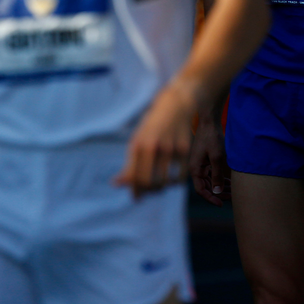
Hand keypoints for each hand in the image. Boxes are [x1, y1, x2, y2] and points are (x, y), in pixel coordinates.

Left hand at [115, 82, 196, 196]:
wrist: (177, 106)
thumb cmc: (153, 126)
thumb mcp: (138, 141)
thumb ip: (129, 164)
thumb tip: (116, 184)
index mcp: (139, 145)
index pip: (135, 177)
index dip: (135, 191)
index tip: (136, 197)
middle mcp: (154, 146)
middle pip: (150, 182)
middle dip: (149, 191)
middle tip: (149, 191)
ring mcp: (171, 148)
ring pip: (166, 182)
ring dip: (163, 188)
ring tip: (160, 185)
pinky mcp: (186, 150)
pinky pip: (181, 176)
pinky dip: (176, 182)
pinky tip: (173, 178)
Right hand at [189, 114, 230, 206]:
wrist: (209, 122)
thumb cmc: (212, 138)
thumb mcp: (216, 157)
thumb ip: (217, 175)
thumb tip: (217, 191)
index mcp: (195, 169)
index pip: (201, 190)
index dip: (210, 198)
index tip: (221, 204)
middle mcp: (196, 169)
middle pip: (206, 187)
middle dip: (218, 193)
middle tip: (231, 198)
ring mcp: (201, 164)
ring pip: (210, 181)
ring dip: (220, 187)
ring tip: (232, 191)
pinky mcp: (206, 160)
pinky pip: (212, 174)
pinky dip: (220, 179)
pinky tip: (230, 182)